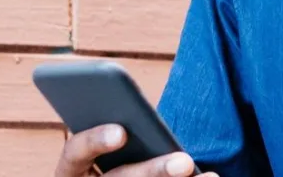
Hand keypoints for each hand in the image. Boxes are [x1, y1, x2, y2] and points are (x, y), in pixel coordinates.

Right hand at [54, 124, 218, 176]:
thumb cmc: (119, 157)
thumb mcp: (111, 144)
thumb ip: (121, 131)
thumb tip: (143, 112)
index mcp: (73, 170)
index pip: (74, 153)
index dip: (95, 141)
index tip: (121, 132)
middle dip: (153, 171)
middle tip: (185, 162)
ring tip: (210, 176)